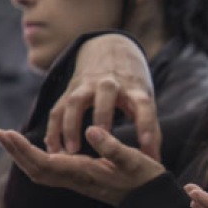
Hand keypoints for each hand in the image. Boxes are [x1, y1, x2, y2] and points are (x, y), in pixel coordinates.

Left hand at [0, 125, 165, 205]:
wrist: (153, 203)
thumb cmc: (146, 179)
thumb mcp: (134, 160)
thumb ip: (113, 147)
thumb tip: (91, 132)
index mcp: (84, 173)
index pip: (44, 162)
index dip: (23, 149)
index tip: (7, 133)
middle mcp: (76, 179)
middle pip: (36, 169)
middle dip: (15, 152)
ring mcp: (78, 182)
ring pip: (41, 171)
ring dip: (22, 156)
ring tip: (9, 140)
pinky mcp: (82, 180)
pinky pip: (51, 171)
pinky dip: (36, 159)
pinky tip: (33, 150)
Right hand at [45, 33, 160, 159]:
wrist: (110, 48)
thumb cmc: (131, 84)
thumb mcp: (145, 99)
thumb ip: (151, 129)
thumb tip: (155, 160)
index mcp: (134, 87)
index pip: (144, 105)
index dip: (146, 126)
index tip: (146, 150)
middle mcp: (110, 83)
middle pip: (105, 95)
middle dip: (103, 116)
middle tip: (101, 143)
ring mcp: (87, 85)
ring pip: (75, 102)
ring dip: (72, 126)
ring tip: (71, 152)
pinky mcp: (69, 90)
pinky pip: (58, 110)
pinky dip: (53, 130)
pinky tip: (52, 150)